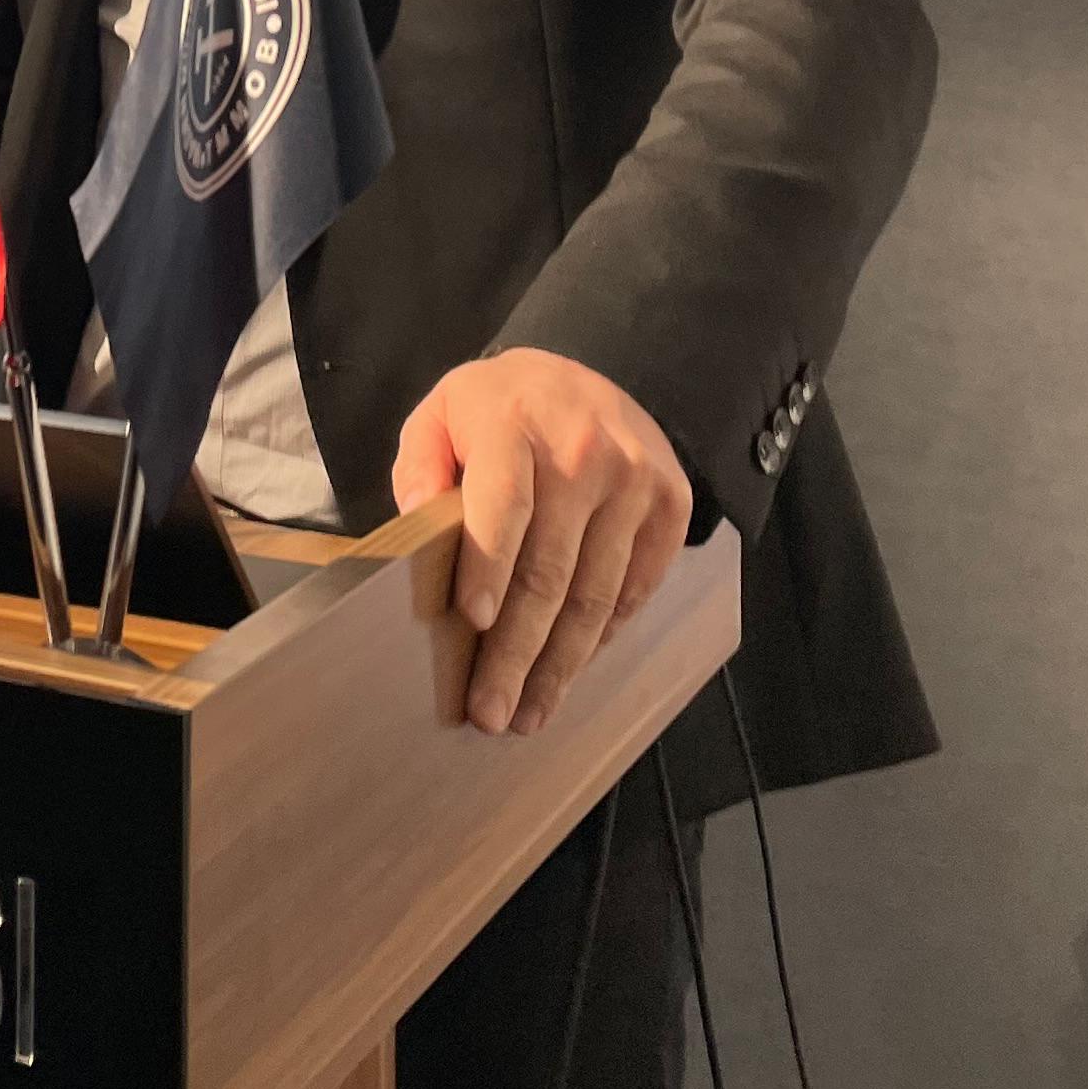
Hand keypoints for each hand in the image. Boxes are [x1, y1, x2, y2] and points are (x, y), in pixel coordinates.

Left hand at [390, 349, 692, 738]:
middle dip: (517, 652)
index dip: (490, 565)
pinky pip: (635, 589)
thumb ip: (421, 463)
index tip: (475, 622)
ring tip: (529, 713)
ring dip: (561, 665)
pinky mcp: (671, 505)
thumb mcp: (443, 412)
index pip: (504, 503)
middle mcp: (584, 452)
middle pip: (550, 570)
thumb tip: (416, 522)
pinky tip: (570, 670)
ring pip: (596, 594)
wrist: (588, 375)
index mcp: (514, 423)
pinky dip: (602, 637)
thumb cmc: (502, 409)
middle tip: (491, 711)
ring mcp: (635, 480)